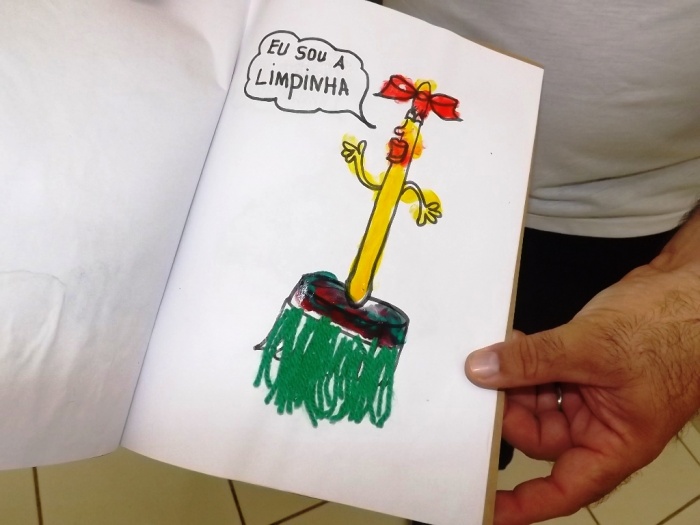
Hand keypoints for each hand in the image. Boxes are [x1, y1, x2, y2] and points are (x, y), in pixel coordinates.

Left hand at [466, 259, 699, 524]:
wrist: (688, 293)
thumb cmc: (672, 331)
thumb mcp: (592, 347)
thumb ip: (534, 359)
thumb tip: (485, 370)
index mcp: (615, 444)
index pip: (563, 488)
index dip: (524, 503)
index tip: (489, 506)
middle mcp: (600, 426)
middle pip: (539, 437)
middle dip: (509, 412)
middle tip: (483, 385)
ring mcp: (590, 397)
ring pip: (536, 404)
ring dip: (513, 383)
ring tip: (496, 357)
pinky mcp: (581, 370)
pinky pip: (541, 376)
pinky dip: (523, 364)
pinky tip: (511, 345)